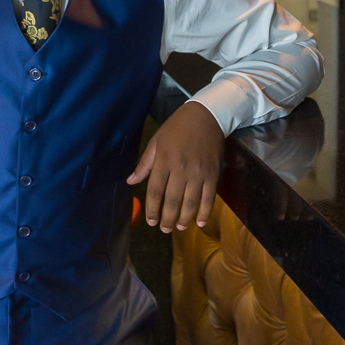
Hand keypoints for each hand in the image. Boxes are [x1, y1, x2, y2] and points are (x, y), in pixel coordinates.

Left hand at [127, 101, 223, 232]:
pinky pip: (209, 197)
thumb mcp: (156, 141)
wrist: (206, 116)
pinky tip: (199, 221)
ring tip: (179, 227)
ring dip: (184, 219)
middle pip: (172, 200)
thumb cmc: (177, 128)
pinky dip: (204, 212)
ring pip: (190, 202)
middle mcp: (180, 168)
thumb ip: (144, 164)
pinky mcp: (213, 174)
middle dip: (167, 218)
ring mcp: (198, 172)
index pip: (155, 190)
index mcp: (164, 160)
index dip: (152, 209)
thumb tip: (131, 181)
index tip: (151, 221)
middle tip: (164, 229)